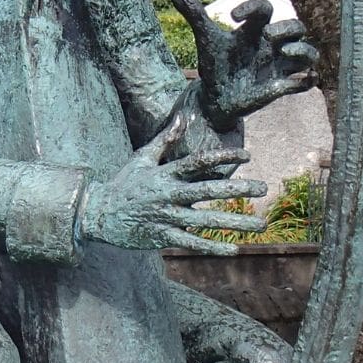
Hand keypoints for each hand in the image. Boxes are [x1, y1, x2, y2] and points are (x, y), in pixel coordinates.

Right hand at [78, 113, 266, 255]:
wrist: (99, 213)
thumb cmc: (124, 183)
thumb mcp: (142, 157)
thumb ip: (166, 138)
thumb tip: (185, 115)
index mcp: (165, 173)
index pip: (198, 162)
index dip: (223, 158)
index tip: (248, 156)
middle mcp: (168, 195)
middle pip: (208, 191)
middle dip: (237, 190)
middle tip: (263, 188)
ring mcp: (166, 217)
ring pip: (206, 221)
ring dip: (235, 222)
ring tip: (261, 222)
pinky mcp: (163, 237)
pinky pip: (192, 243)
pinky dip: (213, 246)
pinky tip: (234, 247)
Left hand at [171, 0, 317, 128]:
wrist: (214, 98)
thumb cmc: (214, 65)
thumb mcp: (206, 41)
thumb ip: (196, 17)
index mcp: (254, 30)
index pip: (264, 8)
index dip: (253, 6)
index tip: (233, 16)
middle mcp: (270, 45)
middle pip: (296, 26)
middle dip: (288, 28)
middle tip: (269, 37)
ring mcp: (278, 65)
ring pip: (308, 52)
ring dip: (304, 51)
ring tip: (285, 53)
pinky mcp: (281, 86)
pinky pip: (306, 81)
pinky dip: (308, 79)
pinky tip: (299, 79)